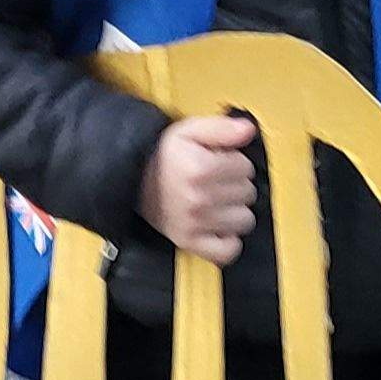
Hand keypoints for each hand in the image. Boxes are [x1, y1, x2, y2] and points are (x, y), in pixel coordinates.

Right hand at [137, 115, 259, 263]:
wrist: (132, 179)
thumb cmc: (163, 156)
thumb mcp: (189, 131)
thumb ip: (222, 128)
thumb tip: (248, 129)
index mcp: (200, 168)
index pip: (246, 166)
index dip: (234, 161)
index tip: (219, 161)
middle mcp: (199, 199)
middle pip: (247, 193)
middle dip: (235, 184)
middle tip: (215, 180)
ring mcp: (195, 224)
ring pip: (245, 220)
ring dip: (235, 211)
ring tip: (217, 200)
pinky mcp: (190, 242)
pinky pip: (228, 251)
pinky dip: (228, 240)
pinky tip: (218, 225)